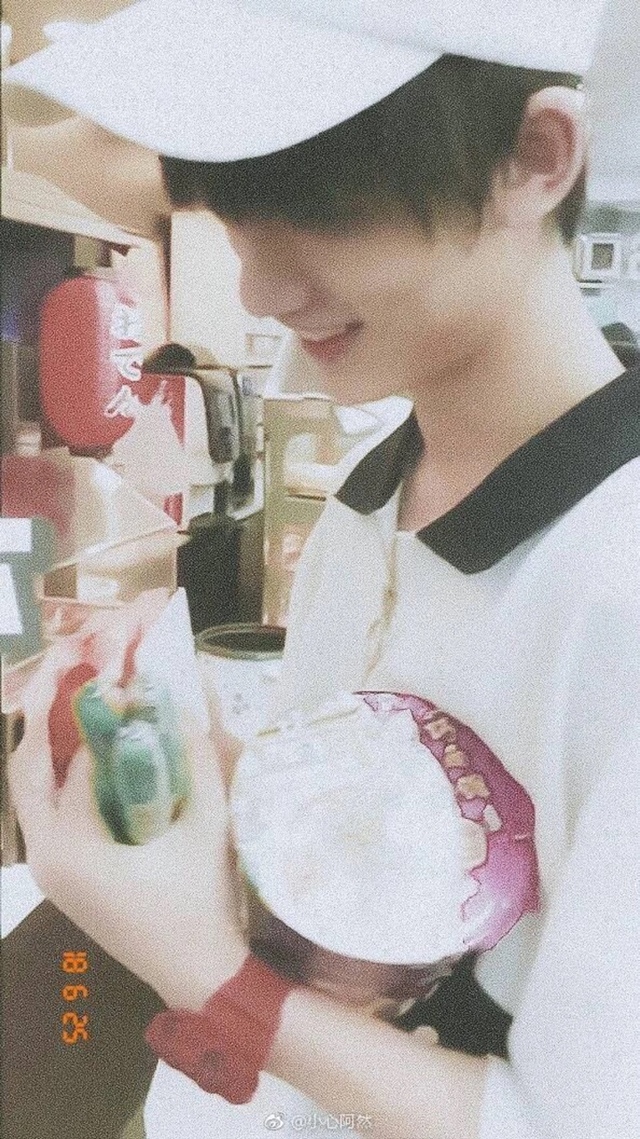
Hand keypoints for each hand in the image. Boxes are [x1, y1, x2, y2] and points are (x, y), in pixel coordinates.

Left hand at [9, 635, 246, 1011]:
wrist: (198, 973)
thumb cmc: (201, 900)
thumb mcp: (206, 821)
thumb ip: (199, 755)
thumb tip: (190, 696)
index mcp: (71, 844)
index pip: (76, 762)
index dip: (101, 717)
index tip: (123, 681)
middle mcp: (45, 857)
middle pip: (29, 771)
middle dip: (49, 719)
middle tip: (76, 675)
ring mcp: (49, 872)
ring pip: (35, 794)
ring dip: (55, 749)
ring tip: (85, 706)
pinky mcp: (62, 880)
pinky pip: (51, 816)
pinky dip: (67, 781)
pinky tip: (98, 757)